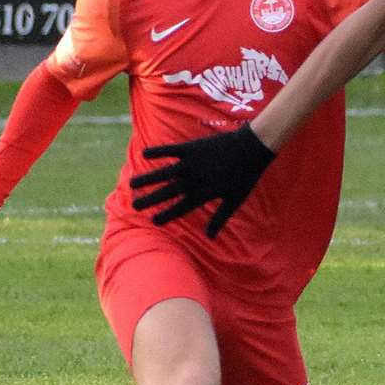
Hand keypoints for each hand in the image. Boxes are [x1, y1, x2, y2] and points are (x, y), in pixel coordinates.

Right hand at [130, 123, 275, 237]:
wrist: (252, 147)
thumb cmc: (245, 176)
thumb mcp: (235, 200)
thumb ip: (220, 218)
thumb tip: (211, 237)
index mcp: (206, 192)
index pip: (182, 207)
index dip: (167, 214)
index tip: (154, 221)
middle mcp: (196, 178)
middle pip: (169, 191)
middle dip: (151, 199)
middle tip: (135, 206)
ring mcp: (193, 162)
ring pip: (165, 172)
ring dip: (148, 178)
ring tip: (132, 184)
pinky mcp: (192, 147)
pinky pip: (171, 150)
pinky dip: (158, 152)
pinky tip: (144, 154)